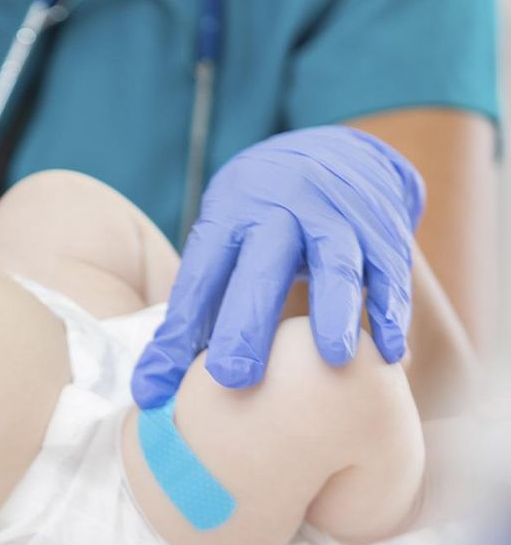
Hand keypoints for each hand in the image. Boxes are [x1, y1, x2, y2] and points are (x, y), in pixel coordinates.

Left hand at [132, 126, 424, 408]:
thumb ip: (194, 315)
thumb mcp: (220, 247)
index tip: (158, 387)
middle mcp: (281, 211)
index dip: (178, 333)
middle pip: (261, 268)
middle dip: (246, 322)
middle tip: (233, 378)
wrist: (333, 153)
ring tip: (333, 358)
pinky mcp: (384, 230)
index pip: (198, 279)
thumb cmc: (259, 223)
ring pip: (337, 263)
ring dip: (336, 311)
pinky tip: (393, 354)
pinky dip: (392, 312)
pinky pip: (392, 272)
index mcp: (229, 218)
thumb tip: (150, 391)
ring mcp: (337, 216)